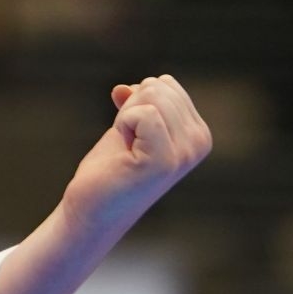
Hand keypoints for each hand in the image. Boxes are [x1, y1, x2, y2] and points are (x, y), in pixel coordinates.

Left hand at [60, 73, 212, 240]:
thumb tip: (122, 89)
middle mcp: (200, 142)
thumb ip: (136, 102)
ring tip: (126, 149)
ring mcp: (185, 152)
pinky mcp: (164, 160)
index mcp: (199, 133)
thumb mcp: (128, 126)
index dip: (136, 104)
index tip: (134, 135)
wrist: (93, 209)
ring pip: (150, 96)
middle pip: (157, 87)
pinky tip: (123, 152)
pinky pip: (142, 113)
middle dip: (131, 109)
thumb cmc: (111, 169)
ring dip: (125, 119)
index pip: (165, 84)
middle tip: (127, 144)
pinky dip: (122, 126)